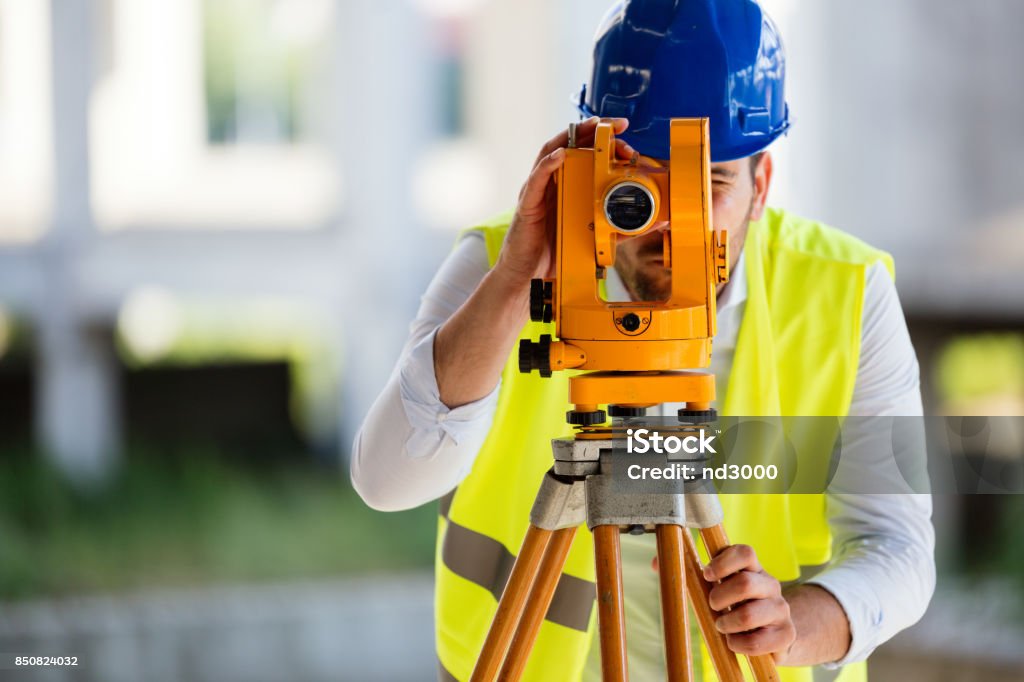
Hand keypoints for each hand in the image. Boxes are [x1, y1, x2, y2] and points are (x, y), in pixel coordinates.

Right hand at [493, 117, 635, 286]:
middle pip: (571, 145)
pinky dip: (549, 164)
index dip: (605, 140)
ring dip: (572, 136)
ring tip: (591, 126)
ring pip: (552, 152)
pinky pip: (537, 178)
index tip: (626, 135)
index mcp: (567, 187)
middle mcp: (552, 183)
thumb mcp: (595, 237)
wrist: (529, 276)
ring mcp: (538, 190)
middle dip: (594, 131)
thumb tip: (653, 222)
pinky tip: (561, 155)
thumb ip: (621, 227)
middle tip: (618, 128)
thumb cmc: (555, 255)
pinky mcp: (528, 203)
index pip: (585, 154)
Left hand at [703, 544, 796, 660]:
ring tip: (722, 625)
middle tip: (713, 606)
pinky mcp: (786, 634)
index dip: (723, 562)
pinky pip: (755, 641)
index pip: (745, 553)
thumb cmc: (739, 607)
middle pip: (745, 584)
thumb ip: (713, 579)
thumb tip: (680, 571)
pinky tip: (733, 641)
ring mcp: (781, 609)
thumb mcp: (728, 589)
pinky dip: (737, 644)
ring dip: (727, 623)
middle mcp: (772, 585)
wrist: (774, 634)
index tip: (707, 575)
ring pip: (748, 615)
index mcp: (755, 569)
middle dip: (720, 597)